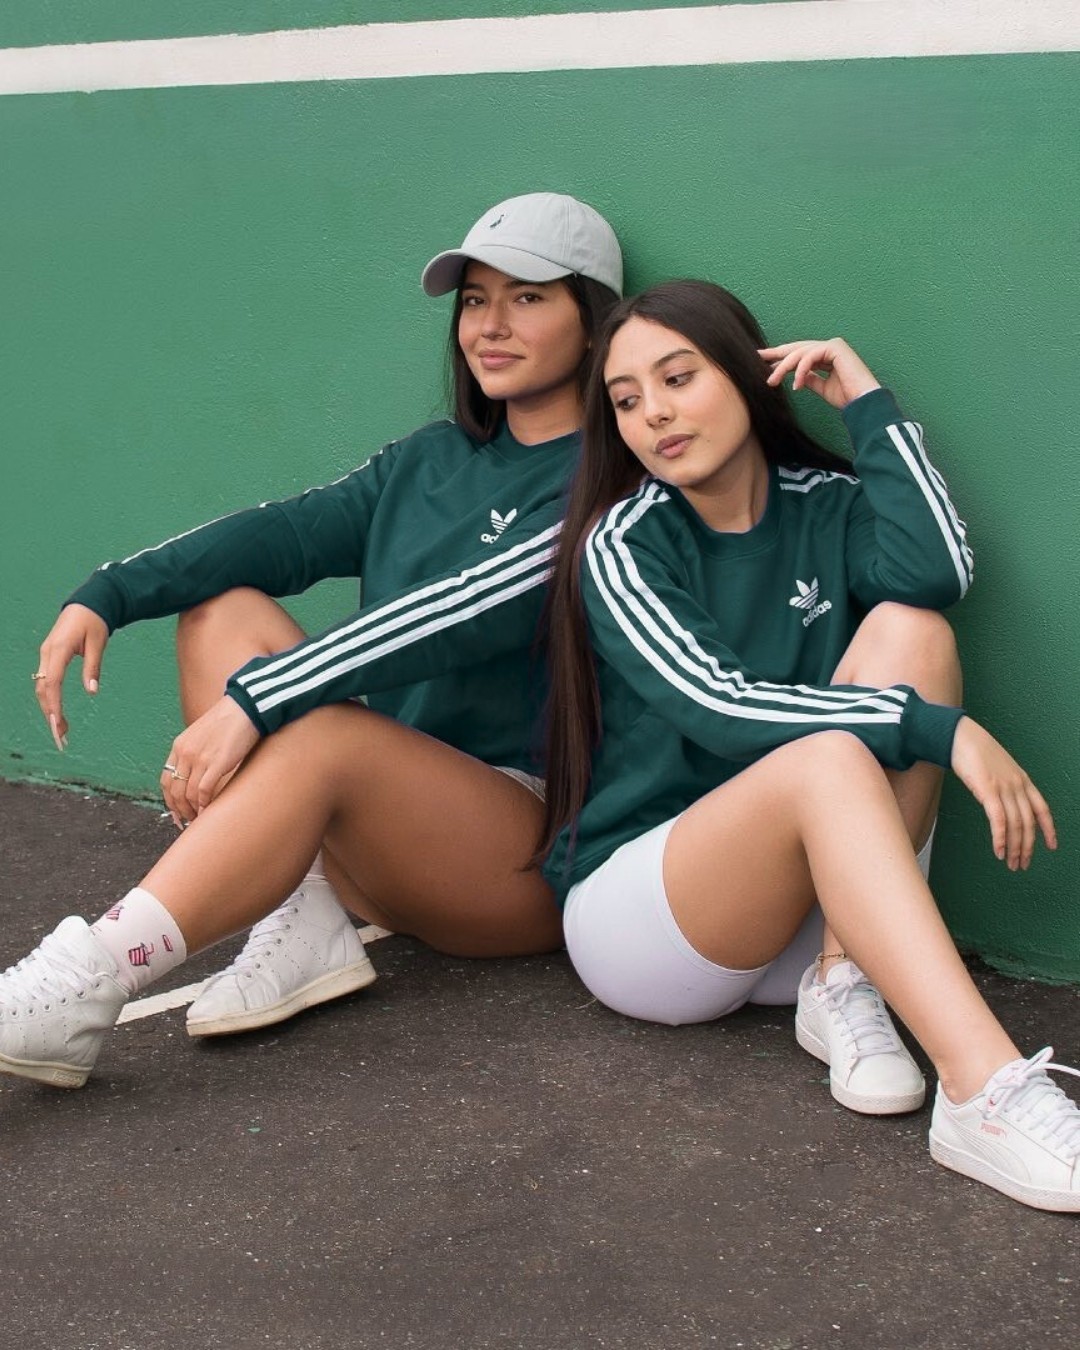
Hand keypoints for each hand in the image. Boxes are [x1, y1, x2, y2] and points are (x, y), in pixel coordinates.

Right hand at [33, 604, 109, 750]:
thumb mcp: (98, 643)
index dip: (53, 705)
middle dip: (50, 714)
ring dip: (49, 710)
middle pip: (42, 690)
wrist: (87, 604)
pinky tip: (58, 714)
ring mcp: (46, 656)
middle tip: (61, 737)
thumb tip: (92, 691)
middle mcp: (47, 654)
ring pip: (42, 688)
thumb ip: (93, 667)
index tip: (58, 724)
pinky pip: (46, 682)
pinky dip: (50, 700)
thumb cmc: (94, 622)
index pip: (52, 682)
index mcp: (58, 649)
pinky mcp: (49, 658)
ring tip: (61, 731)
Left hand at [161, 695, 260, 824]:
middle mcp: (185, 753)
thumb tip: (197, 773)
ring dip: (192, 810)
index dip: (169, 799)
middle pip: (174, 790)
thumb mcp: (202, 734)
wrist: (245, 708)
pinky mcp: (217, 763)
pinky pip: (203, 791)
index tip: (176, 812)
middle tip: (186, 821)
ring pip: (188, 793)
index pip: (166, 779)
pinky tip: (207, 810)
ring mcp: (200, 758)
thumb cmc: (229, 720)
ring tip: (198, 818)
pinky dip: (203, 804)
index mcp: (179, 746)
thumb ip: (195, 751)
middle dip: (179, 810)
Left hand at [759, 339, 880, 408]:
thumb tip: (797, 377)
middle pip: (797, 348)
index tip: (764, 363)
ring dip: (784, 367)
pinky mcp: (835, 348)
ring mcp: (833, 345)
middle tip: (758, 357)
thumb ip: (810, 378)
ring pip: (800, 352)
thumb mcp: (822, 387)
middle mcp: (829, 347)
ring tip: (772, 381)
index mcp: (826, 355)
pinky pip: (810, 357)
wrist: (863, 402)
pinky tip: (796, 385)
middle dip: (776, 354)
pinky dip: (800, 371)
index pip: (800, 353)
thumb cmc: (847, 396)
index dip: (781, 357)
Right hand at [950, 717, 1056, 869]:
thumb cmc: (974, 750)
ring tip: (1010, 863)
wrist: (961, 736)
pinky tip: (998, 851)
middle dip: (1027, 847)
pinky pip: (998, 821)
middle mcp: (1018, 785)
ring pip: (1015, 825)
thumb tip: (1001, 800)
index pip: (1042, 809)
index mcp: (1023, 780)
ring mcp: (1004, 788)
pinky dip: (1000, 839)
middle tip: (1022, 864)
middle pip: (1028, 823)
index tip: (1051, 846)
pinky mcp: (988, 791)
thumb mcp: (997, 768)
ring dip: (1014, 848)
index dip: (1049, 830)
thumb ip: (1004, 784)